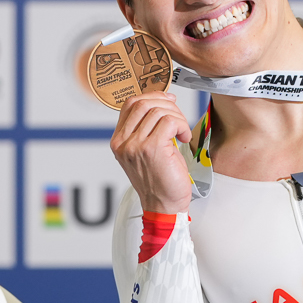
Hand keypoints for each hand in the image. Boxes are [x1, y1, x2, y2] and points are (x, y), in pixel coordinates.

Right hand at [110, 92, 193, 214]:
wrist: (163, 205)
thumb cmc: (159, 180)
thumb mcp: (147, 150)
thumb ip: (148, 127)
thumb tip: (165, 100)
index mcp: (119, 141)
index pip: (130, 104)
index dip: (152, 96)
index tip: (168, 101)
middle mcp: (123, 142)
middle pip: (144, 103)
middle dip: (167, 105)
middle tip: (178, 119)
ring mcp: (135, 145)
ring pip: (159, 111)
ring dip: (177, 117)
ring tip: (181, 132)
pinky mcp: (152, 148)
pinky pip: (170, 121)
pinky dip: (182, 125)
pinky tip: (183, 138)